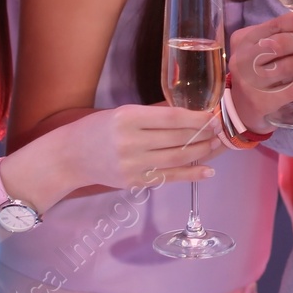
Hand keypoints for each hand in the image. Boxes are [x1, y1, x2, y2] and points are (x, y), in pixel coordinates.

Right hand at [63, 103, 224, 190]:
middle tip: (222, 129)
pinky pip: (170, 178)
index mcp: (128, 118)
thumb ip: (154, 113)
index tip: (214, 115)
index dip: (196, 118)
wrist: (71, 156)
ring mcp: (133, 165)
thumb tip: (190, 110)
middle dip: (204, 134)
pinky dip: (191, 174)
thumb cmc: (98, 128)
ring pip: (177, 158)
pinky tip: (208, 170)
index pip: (171, 118)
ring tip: (218, 145)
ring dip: (202, 152)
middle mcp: (131, 142)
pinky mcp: (135, 182)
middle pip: (177, 139)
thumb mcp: (123, 112)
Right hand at [229, 7, 292, 131]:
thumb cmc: (257, 70)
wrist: (241, 107)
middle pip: (281, 44)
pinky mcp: (261, 102)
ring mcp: (250, 82)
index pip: (274, 25)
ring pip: (289, 66)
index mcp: (243, 40)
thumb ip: (282, 35)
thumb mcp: (261, 48)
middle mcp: (242, 60)